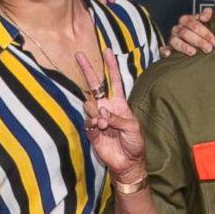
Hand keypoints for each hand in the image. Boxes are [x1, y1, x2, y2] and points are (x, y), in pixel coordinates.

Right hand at [75, 48, 145, 184]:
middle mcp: (106, 107)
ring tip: (104, 124)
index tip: (107, 51)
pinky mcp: (91, 131)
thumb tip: (101, 111)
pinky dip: (92, 123)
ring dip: (95, 112)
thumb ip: (117, 118)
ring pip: (89, 105)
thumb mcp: (132, 127)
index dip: (110, 66)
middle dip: (87, 70)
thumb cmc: (134, 143)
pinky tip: (99, 127)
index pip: (114, 81)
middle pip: (94, 85)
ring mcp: (97, 118)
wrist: (127, 162)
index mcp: (119, 103)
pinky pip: (87, 121)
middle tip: (79, 55)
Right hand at [161, 6, 214, 57]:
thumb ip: (206, 15)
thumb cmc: (196, 31)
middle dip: (198, 41)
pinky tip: (169, 54)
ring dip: (184, 47)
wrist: (189, 39)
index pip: (195, 24)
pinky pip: (163, 49)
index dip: (205, 33)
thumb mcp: (202, 21)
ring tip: (193, 52)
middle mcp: (178, 28)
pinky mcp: (167, 48)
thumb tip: (207, 13)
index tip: (214, 42)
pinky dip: (165, 51)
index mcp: (186, 20)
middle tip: (208, 48)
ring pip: (175, 41)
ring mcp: (172, 38)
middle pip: (186, 33)